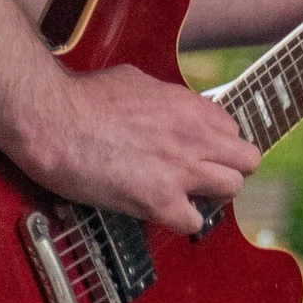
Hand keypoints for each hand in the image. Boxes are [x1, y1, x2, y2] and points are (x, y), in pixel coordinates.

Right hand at [11, 63, 256, 236]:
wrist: (54, 120)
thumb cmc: (83, 97)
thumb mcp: (136, 80)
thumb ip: (163, 97)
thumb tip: (164, 104)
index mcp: (190, 106)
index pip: (232, 130)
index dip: (217, 144)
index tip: (199, 152)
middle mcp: (195, 136)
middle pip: (248, 159)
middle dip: (230, 169)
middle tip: (203, 177)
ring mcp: (181, 169)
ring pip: (232, 189)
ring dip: (211, 196)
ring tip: (184, 196)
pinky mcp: (159, 200)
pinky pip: (194, 222)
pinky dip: (182, 221)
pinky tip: (162, 213)